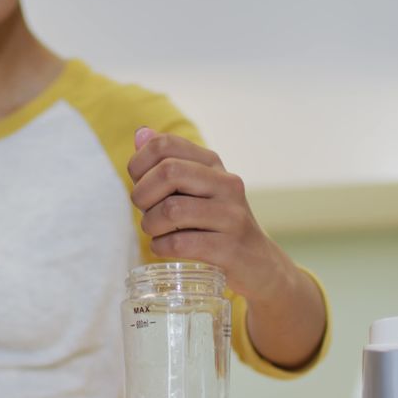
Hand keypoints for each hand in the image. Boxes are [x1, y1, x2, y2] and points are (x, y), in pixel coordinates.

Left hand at [127, 127, 292, 302]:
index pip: (165, 144)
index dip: (138, 163)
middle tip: (143, 211)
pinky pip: (180, 243)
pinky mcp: (229, 248)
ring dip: (150, 225)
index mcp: (213, 164)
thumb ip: (168, 162)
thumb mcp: (196, 188)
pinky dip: (161, 247)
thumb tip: (141, 133)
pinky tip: (164, 247)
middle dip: (142, 194)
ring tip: (156, 232)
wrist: (259, 263)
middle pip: (168, 172)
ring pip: (171, 210)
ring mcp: (231, 216)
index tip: (138, 184)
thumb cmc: (216, 223)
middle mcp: (226, 184)